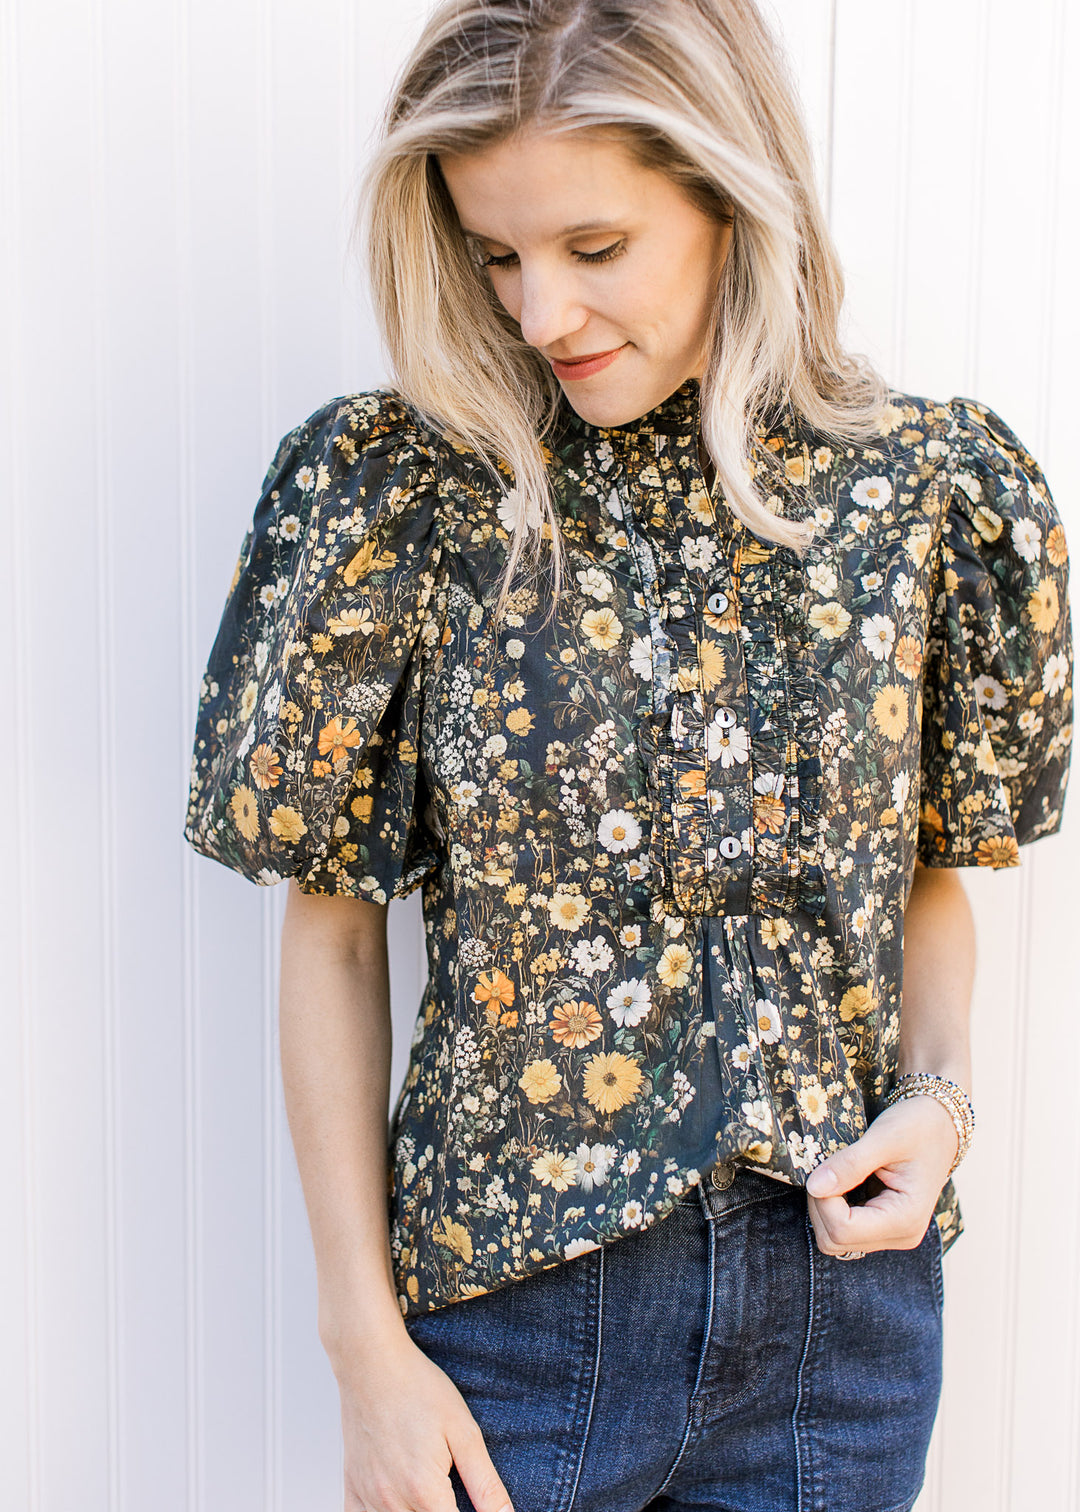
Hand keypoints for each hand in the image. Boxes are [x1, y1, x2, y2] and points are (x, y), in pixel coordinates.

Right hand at [337, 1330, 513, 1511]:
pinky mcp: (351, 1488)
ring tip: (432, 1494)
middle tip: (450, 1492)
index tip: (474, 1507)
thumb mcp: (464, 1432)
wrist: (371, 1362)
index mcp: (424, 1491)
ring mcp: (368, 1498)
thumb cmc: (418, 1388)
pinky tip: (400, 1502)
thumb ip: (485, 1485)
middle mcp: (392, 1502)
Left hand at [803, 1094, 958, 1255]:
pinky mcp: (881, 1227)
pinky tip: (844, 1181)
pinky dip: (833, 1207)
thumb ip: (849, 1164)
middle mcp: (899, 1236)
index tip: (827, 1168)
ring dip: (824, 1206)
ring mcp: (891, 1234)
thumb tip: (814, 1187)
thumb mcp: (884, 1137)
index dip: (823, 1200)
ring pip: (834, 1239)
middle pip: (834, 1240)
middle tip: (830, 1168)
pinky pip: (843, 1229)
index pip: (842, 1230)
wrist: (941, 1126)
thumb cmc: (919, 1127)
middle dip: (820, 1204)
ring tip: (839, 1173)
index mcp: (905, 1220)